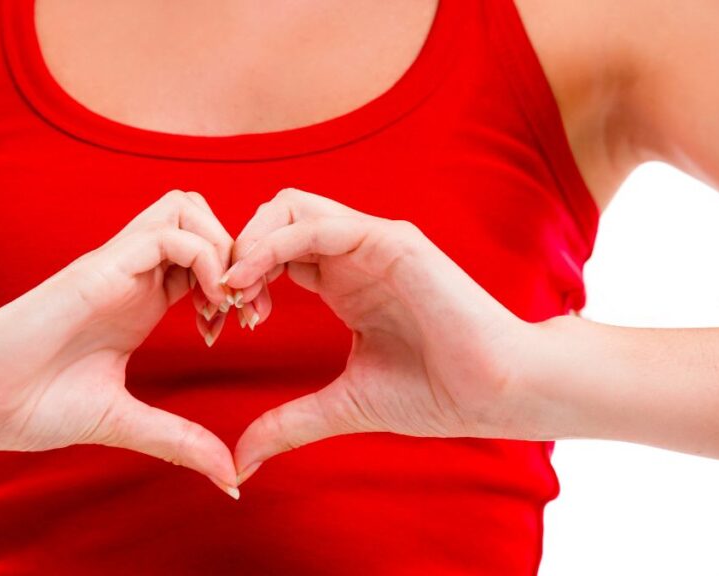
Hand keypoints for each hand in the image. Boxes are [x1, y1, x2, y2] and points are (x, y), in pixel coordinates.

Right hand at [0, 190, 240, 497]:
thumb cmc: (31, 405)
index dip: (236, 280)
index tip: (244, 326)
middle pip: (200, 215)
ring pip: (187, 209)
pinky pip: (167, 234)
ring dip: (222, 247)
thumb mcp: (125, 422)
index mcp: (140, 300)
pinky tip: (206, 307)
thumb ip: (179, 440)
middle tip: (245, 308)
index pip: (203, 255)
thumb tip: (231, 477)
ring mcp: (115, 266)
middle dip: (238, 252)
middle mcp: (132, 275)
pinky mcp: (99, 269)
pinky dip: (203, 258)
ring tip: (225, 305)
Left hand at [223, 188, 536, 484]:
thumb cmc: (435, 394)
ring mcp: (372, 242)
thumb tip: (240, 462)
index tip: (222, 321)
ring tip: (231, 289)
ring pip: (289, 207)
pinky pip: (317, 225)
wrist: (497, 393)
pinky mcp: (391, 241)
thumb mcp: (342, 406)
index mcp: (343, 281)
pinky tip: (251, 281)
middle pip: (273, 217)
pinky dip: (274, 245)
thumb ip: (289, 424)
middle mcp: (354, 253)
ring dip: (249, 241)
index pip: (274, 252)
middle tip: (220, 301)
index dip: (240, 277)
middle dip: (236, 250)